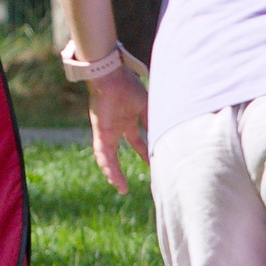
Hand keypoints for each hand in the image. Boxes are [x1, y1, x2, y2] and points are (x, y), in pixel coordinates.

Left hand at [86, 68, 147, 194]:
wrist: (112, 76)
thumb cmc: (129, 86)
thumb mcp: (147, 108)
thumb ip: (153, 122)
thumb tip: (164, 137)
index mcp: (128, 119)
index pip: (136, 140)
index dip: (143, 152)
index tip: (152, 163)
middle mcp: (117, 127)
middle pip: (121, 151)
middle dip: (125, 166)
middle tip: (130, 183)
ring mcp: (107, 130)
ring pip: (109, 157)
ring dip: (114, 173)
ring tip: (121, 188)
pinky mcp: (100, 132)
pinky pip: (103, 154)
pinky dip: (108, 166)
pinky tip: (114, 178)